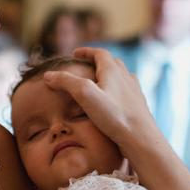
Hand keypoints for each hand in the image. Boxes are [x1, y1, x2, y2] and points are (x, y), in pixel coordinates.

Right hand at [42, 48, 157, 151]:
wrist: (141, 137)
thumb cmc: (114, 115)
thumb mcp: (85, 95)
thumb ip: (66, 82)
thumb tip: (48, 75)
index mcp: (113, 69)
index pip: (99, 53)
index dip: (86, 51)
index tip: (75, 53)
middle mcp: (126, 76)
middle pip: (111, 62)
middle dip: (97, 61)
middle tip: (85, 66)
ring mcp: (134, 90)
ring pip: (121, 76)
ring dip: (108, 74)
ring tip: (98, 81)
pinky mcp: (139, 105)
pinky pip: (126, 91)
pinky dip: (117, 89)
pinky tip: (114, 99)